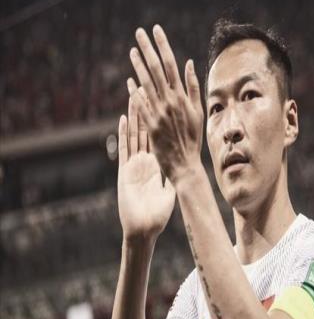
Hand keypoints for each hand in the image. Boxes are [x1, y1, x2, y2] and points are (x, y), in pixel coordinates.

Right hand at [117, 93, 175, 242]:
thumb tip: (184, 172)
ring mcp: (134, 165)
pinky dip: (126, 133)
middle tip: (149, 90)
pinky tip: (125, 118)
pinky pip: (126, 148)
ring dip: (135, 115)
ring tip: (136, 94)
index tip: (165, 105)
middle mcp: (144, 162)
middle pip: (145, 130)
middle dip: (147, 109)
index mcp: (155, 166)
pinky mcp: (125, 171)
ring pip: (135, 134)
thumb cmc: (156, 215)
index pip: (158, 138)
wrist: (143, 229)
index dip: (161, 122)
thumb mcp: (168, 193)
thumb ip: (172, 180)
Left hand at [128, 25, 203, 185]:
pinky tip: (129, 80)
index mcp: (183, 97)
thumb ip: (194, 87)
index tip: (156, 31)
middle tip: (139, 33)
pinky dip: (134, 91)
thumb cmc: (193, 139)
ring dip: (138, 65)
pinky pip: (140, 104)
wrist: (185, 164)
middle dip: (147, 49)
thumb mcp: (199, 112)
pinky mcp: (150, 125)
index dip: (163, 46)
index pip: (171, 65)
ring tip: (132, 51)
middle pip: (156, 69)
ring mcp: (159, 113)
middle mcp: (170, 102)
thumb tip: (188, 63)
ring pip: (145, 84)